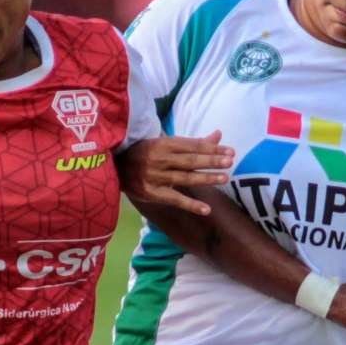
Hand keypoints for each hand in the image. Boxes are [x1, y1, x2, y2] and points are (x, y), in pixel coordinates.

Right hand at [119, 131, 235, 217]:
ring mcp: (155, 176)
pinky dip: (190, 205)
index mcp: (164, 143)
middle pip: (190, 160)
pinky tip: (206, 210)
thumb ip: (194, 142)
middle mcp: (159, 158)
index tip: (231, 150)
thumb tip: (219, 134)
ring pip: (185, 177)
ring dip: (205, 178)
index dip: (212, 148)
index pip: (193, 145)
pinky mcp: (151, 193)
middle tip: (230, 161)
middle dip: (211, 160)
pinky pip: (174, 199)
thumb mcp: (166, 143)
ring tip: (224, 178)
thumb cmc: (146, 152)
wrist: (115, 166)